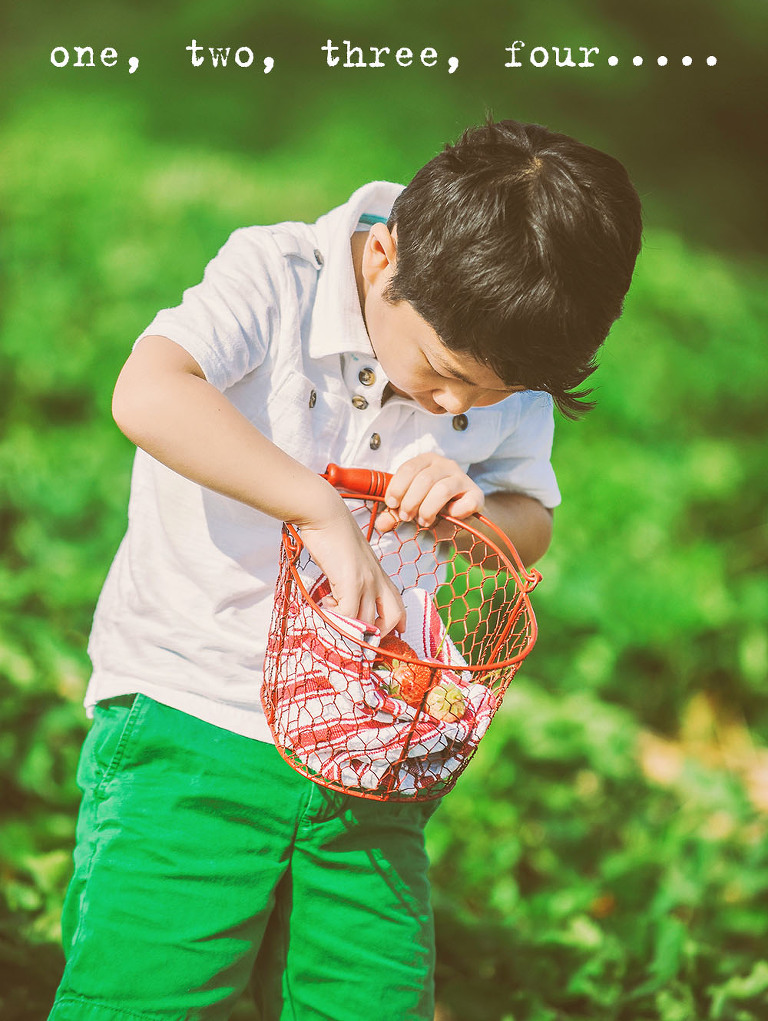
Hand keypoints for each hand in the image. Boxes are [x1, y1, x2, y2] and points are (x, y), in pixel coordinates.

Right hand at [298, 488, 405, 635]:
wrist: (325, 515)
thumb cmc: (333, 536)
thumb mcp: (351, 560)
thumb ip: (353, 578)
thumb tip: (341, 599)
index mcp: (379, 574)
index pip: (399, 604)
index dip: (399, 623)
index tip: (394, 633)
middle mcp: (378, 580)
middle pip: (391, 618)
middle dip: (376, 633)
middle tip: (355, 633)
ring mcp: (366, 581)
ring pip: (367, 622)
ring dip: (349, 625)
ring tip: (332, 611)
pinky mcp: (351, 581)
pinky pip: (347, 614)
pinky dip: (335, 616)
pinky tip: (326, 603)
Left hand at [374, 454, 483, 534]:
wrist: (460, 512)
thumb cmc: (431, 505)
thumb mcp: (410, 506)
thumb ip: (394, 513)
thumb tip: (381, 524)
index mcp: (426, 461)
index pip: (408, 468)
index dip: (397, 487)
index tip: (392, 504)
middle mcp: (445, 465)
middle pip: (424, 479)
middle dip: (411, 501)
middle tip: (406, 517)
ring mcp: (462, 478)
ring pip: (441, 489)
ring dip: (428, 509)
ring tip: (423, 521)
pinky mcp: (476, 493)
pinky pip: (467, 501)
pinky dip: (456, 511)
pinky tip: (450, 516)